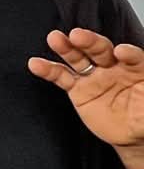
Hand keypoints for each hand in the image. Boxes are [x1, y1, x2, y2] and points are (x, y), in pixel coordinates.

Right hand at [30, 28, 143, 149]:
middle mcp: (114, 67)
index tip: (121, 52)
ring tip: (54, 38)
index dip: (128, 53)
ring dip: (66, 48)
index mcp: (137, 68)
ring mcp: (95, 77)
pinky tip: (36, 64)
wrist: (131, 133)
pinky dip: (48, 70)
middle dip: (90, 42)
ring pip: (79, 59)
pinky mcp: (78, 89)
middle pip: (101, 50)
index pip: (133, 57)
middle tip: (78, 35)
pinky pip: (62, 77)